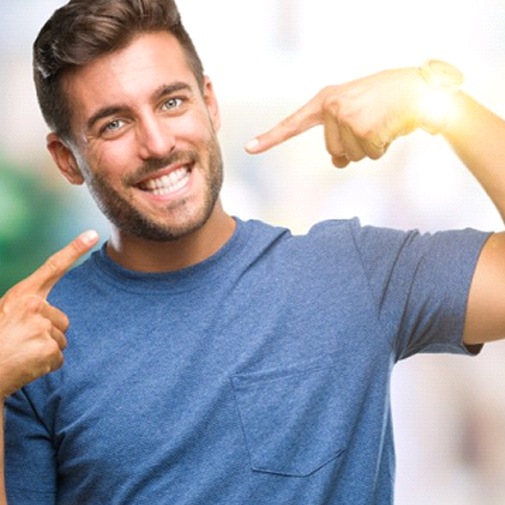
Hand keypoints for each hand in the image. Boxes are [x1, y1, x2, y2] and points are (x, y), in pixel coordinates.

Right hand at [0, 230, 98, 397]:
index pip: (53, 267)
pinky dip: (46, 364)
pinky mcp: (49, 349)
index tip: (92, 235)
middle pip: (62, 320)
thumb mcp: (7, 314)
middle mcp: (35, 306)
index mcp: (22, 295)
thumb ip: (28, 308)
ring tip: (22, 353)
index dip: (74, 250)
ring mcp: (43, 327)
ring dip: (45, 349)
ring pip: (60, 339)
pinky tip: (27, 365)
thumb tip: (46, 315)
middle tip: (23, 341)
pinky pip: (59, 358)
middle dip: (48, 333)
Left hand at [245, 67, 429, 167]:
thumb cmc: (383, 102)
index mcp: (325, 101)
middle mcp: (332, 107)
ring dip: (369, 148)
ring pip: (351, 157)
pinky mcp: (364, 129)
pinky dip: (382, 148)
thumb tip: (337, 163)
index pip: (293, 124)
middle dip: (354, 147)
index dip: (271, 138)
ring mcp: (346, 117)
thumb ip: (339, 137)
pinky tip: (389, 128)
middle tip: (371, 124)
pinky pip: (369, 156)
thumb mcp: (355, 115)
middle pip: (333, 152)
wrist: (416, 88)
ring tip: (380, 123)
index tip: (249, 148)